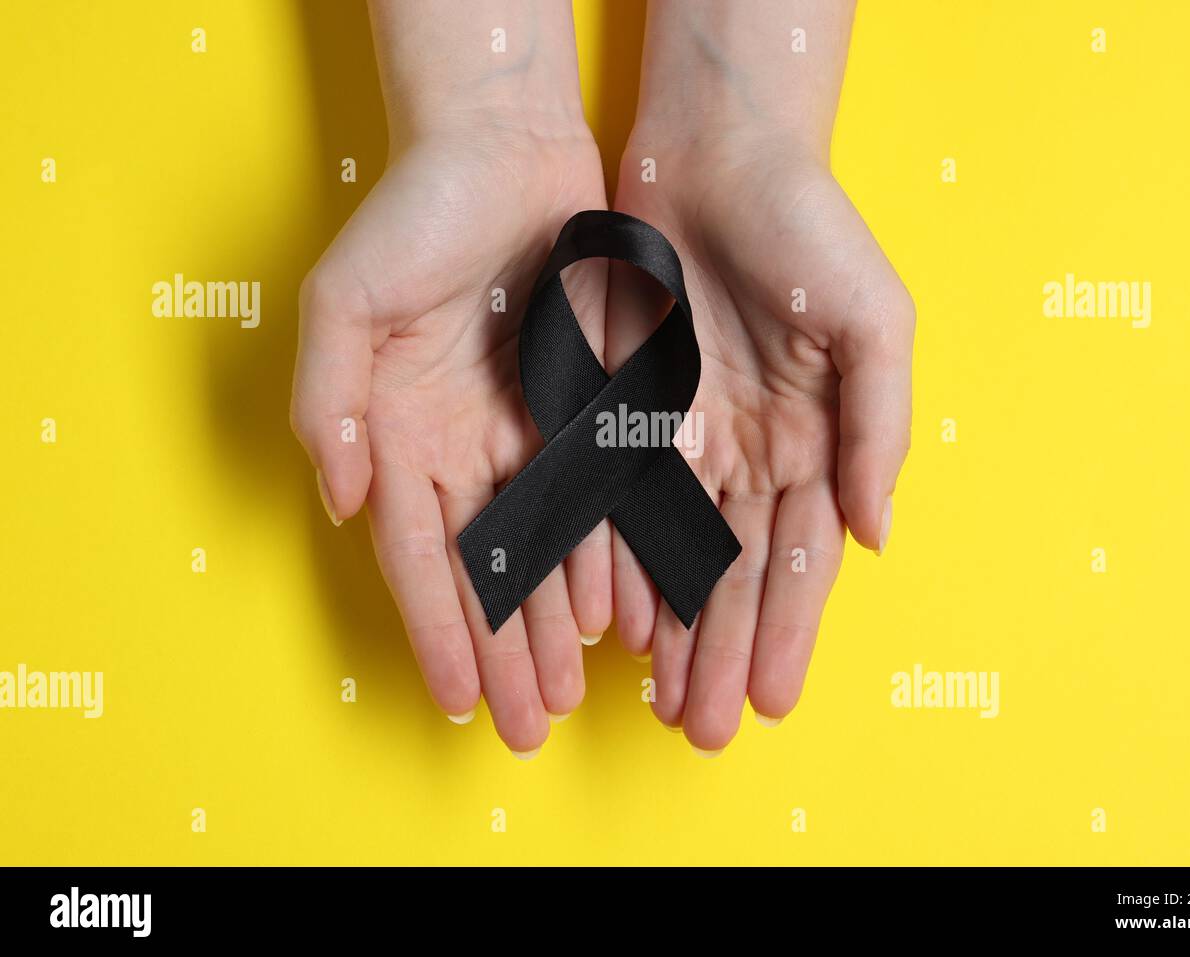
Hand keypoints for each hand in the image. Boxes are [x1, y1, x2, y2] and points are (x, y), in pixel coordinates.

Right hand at [291, 2, 611, 755]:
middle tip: (525, 727)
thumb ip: (331, 401)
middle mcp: (464, 447)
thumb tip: (344, 501)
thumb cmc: (416, 215)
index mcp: (401, 434)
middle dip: (504, 652)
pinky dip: (608, 556)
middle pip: (487, 571)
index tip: (456, 700)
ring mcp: (529, 432)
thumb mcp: (347, 299)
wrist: (506, 150)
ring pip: (548, 550)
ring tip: (571, 693)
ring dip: (556, 625)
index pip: (421, 555)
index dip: (438, 630)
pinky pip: (602, 497)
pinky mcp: (588, 407)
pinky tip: (621, 615)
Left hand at [607, 132, 914, 751]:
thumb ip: (879, 430)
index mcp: (813, 442)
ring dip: (669, 630)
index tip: (769, 701)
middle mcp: (749, 453)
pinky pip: (614, 500)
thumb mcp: (875, 322)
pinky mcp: (622, 408)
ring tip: (660, 700)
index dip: (785, 632)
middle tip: (703, 730)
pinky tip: (612, 621)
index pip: (797, 560)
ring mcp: (683, 435)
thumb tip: (876, 538)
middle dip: (720, 653)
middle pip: (732, 575)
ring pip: (672, 555)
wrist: (719, 155)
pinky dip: (614, 562)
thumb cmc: (811, 230)